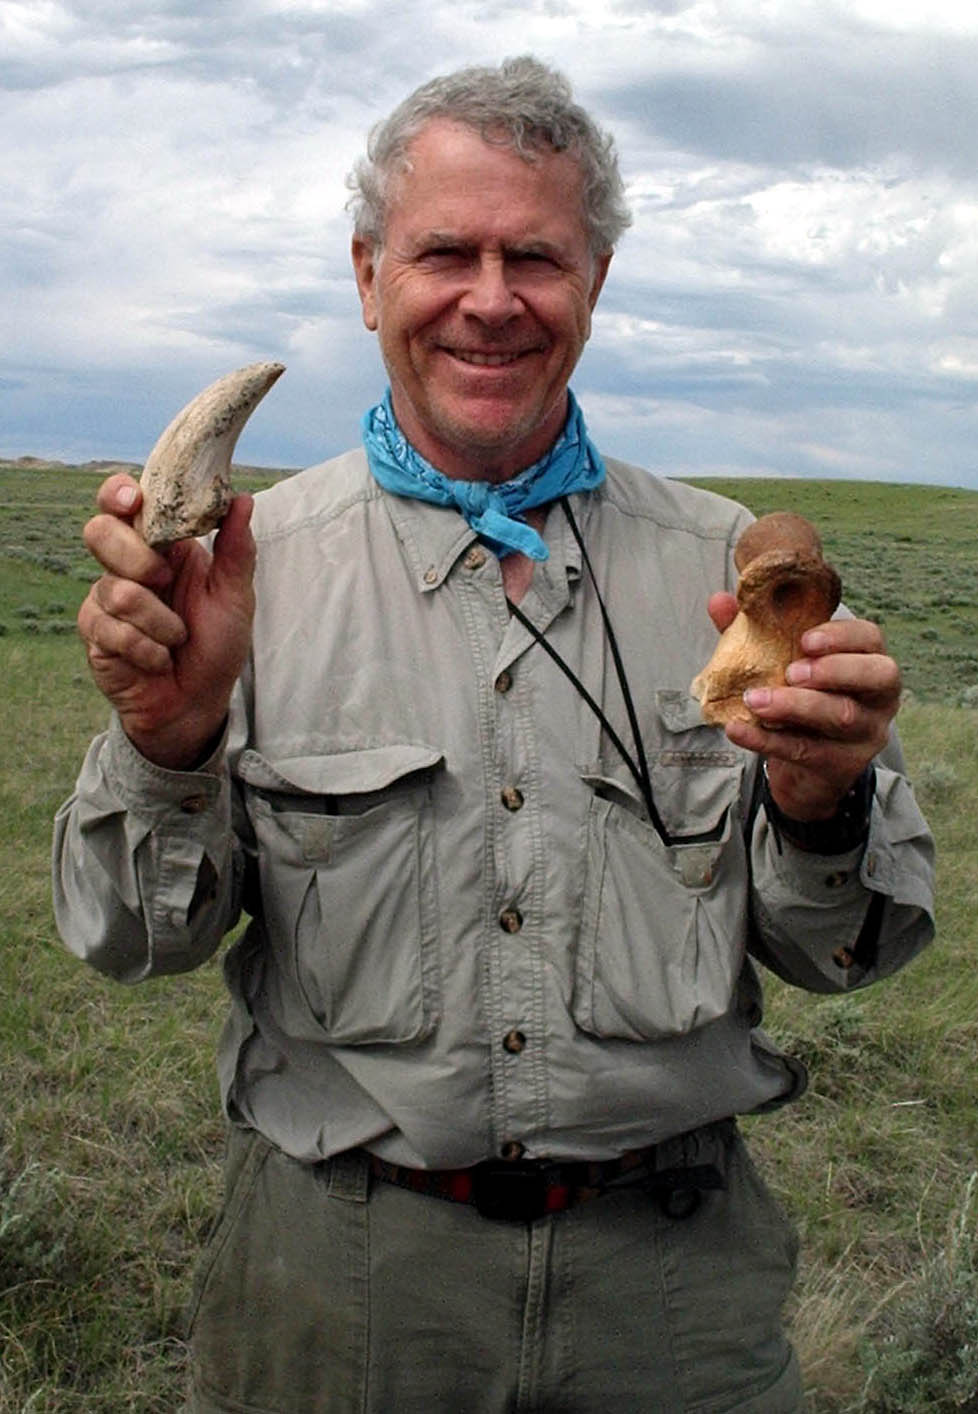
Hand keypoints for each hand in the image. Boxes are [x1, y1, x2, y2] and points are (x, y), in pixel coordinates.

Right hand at [78, 473, 255, 768]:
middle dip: (138, 559)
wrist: (198, 703)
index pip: (123, 503)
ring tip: (176, 640)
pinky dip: (148, 650)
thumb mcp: (235, 597)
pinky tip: (158, 660)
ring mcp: (104, 599)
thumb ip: (236, 549)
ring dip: (160, 623)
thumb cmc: (216, 646)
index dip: (118, 494)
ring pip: (116, 590)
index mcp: (160, 547)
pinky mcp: (94, 634)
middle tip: (166, 582)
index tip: (133, 500)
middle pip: (100, 533)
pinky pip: (112, 630)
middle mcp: (125, 566)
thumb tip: (241, 500)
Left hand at [706, 593, 899, 820]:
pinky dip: (768, 740)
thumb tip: (719, 601)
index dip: (842, 636)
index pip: (871, 639)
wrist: (806, 766)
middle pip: (876, 676)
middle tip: (791, 672)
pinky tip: (738, 728)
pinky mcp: (841, 765)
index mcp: (869, 660)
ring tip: (755, 699)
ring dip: (796, 705)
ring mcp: (866, 733)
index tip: (805, 639)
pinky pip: (806, 751)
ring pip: (843, 716)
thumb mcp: (780, 662)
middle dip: (835, 669)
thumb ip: (754, 631)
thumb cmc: (799, 697)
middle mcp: (879, 696)